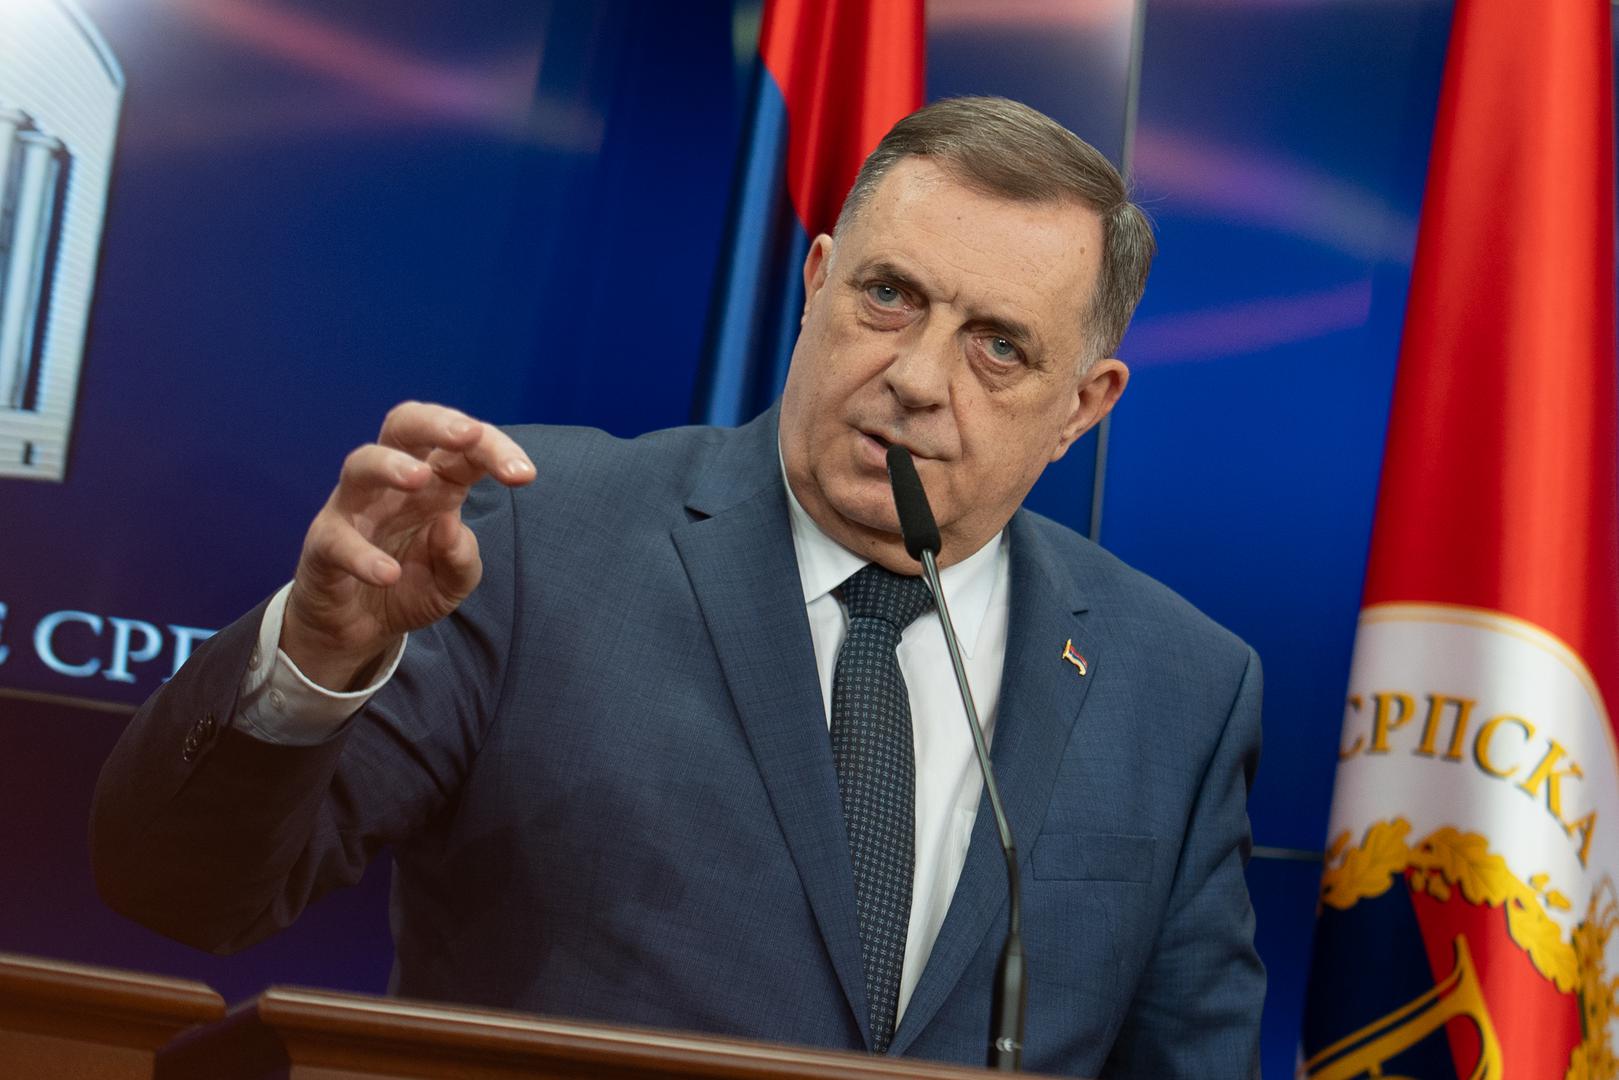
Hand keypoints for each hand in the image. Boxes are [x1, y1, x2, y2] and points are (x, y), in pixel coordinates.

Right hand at [281, 402, 534, 690]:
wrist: (358, 630)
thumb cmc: (409, 586)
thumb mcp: (453, 580)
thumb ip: (462, 558)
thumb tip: (451, 527)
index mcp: (434, 483)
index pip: (463, 448)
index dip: (494, 449)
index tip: (525, 474)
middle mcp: (392, 485)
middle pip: (404, 425)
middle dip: (437, 423)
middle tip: (469, 434)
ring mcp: (354, 510)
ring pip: (361, 464)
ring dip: (390, 465)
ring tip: (419, 478)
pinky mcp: (324, 545)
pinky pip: (337, 539)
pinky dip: (362, 555)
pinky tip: (388, 574)